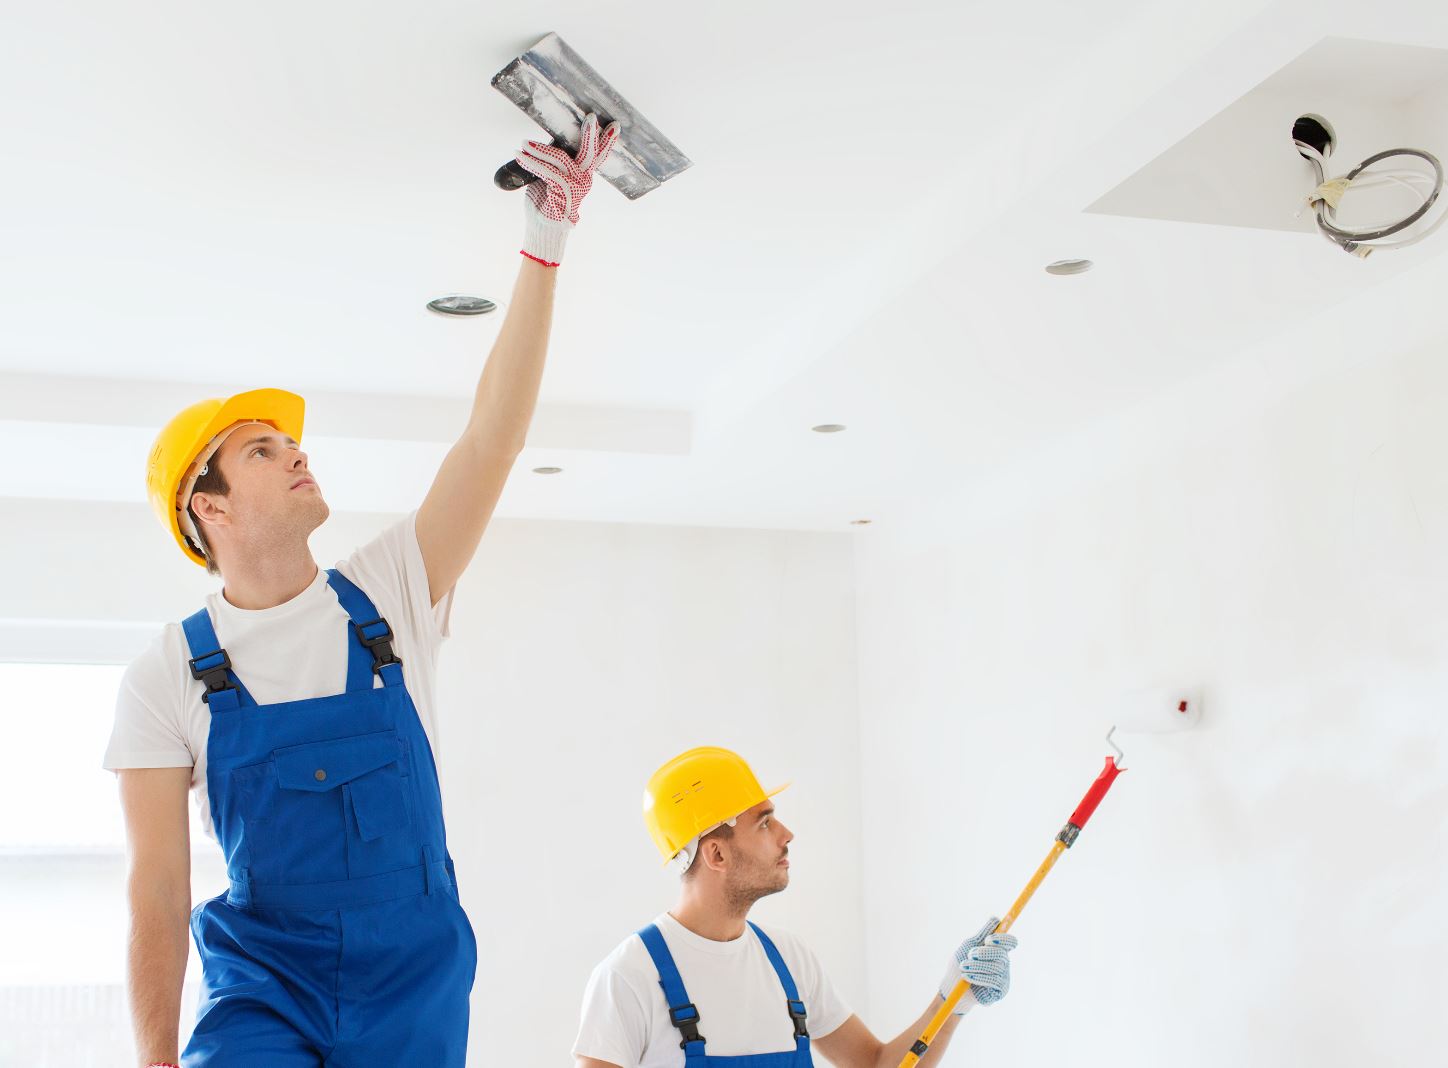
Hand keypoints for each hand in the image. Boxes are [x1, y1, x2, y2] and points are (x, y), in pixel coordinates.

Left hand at [514, 112, 620, 265]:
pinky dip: (531, 162)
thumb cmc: (545, 202)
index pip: (597, 156)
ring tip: (524, 144)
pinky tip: (519, 155)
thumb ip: (555, 163)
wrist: (542, 228)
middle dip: (590, 135)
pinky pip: (548, 172)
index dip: (606, 141)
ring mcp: (576, 187)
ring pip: (562, 159)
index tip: (612, 125)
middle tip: (590, 117)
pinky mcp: (563, 192)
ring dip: (540, 150)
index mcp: (584, 175)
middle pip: (590, 154)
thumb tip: (545, 145)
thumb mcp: (552, 178)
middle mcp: (584, 180)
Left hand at [939, 917, 1018, 1012]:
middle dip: (984, 953)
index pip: (1010, 942)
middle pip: (1002, 954)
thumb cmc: (960, 964)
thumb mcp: (968, 946)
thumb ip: (983, 933)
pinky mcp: (1001, 990)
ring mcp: (1004, 977)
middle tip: (970, 954)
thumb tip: (996, 919)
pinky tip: (967, 977)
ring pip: (996, 967)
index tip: (989, 939)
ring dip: (977, 966)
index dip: (1003, 939)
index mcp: (998, 950)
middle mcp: (1004, 963)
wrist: (952, 987)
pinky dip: (979, 977)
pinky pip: (994, 981)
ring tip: (963, 966)